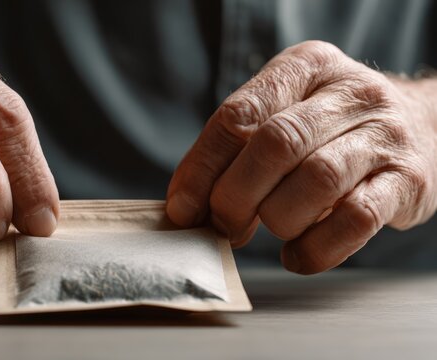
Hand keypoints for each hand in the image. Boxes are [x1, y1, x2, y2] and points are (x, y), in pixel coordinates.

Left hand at [167, 41, 436, 273]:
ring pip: (316, 180)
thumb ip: (237, 151)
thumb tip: (186, 207)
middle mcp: (349, 93)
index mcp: (305, 67)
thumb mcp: (285, 114)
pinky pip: (354, 221)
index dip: (202, 167)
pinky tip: (296, 255)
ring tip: (271, 231)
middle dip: (236, 196)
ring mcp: (384, 135)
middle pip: (276, 144)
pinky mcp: (407, 181)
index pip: (239, 115)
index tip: (182, 208)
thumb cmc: (331, 128)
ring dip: (278, 219)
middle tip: (225, 225)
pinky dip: (315, 249)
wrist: (424, 127)